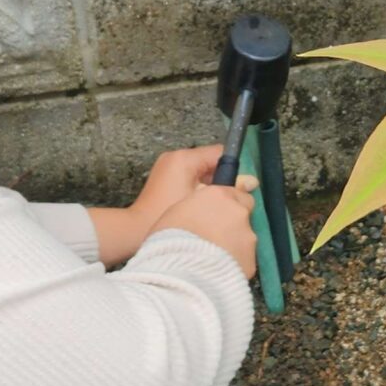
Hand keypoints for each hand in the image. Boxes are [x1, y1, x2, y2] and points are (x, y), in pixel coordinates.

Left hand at [85, 146, 228, 265]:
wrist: (134, 232)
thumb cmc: (170, 216)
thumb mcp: (203, 202)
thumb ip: (229, 190)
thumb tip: (251, 183)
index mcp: (184, 158)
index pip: (219, 153)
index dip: (234, 169)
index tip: (242, 189)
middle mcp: (175, 157)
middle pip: (211, 163)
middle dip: (222, 181)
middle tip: (231, 202)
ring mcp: (168, 168)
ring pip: (201, 173)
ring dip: (211, 188)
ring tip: (218, 207)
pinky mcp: (165, 180)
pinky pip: (191, 180)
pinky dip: (200, 191)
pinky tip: (204, 209)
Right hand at [150, 179, 258, 277]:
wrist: (180, 272)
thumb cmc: (169, 240)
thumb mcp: (176, 211)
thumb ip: (198, 207)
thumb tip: (204, 212)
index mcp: (218, 196)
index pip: (236, 193)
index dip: (226, 206)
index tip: (217, 216)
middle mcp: (238, 212)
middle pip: (243, 213)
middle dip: (233, 223)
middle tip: (214, 238)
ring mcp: (248, 237)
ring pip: (245, 238)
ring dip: (234, 245)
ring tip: (213, 259)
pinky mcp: (251, 260)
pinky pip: (245, 260)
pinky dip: (235, 264)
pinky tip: (218, 271)